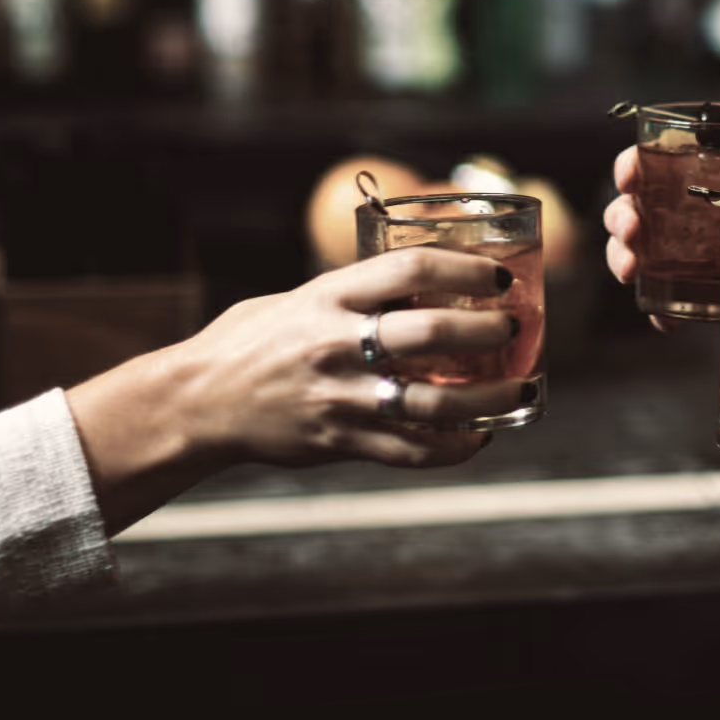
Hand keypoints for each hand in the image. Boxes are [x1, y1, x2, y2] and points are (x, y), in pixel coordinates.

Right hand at [158, 248, 525, 470]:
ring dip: (488, 399)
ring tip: (521, 390)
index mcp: (330, 295)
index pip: (411, 268)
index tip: (498, 277)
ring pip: (432, 403)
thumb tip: (426, 280)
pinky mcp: (339, 442)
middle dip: (485, 330)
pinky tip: (481, 436)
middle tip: (514, 327)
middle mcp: (337, 343)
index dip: (464, 270)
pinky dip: (454, 447)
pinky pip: (411, 451)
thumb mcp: (304, 297)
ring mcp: (340, 397)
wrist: (199, 401)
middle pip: (429, 333)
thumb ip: (359, 291)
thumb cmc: (255, 339)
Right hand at [603, 148, 719, 330]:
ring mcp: (701, 256)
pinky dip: (659, 308)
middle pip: (641, 206)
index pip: (665, 162)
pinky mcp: (710, 297)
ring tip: (631, 270)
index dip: (636, 164)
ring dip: (624, 256)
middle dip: (622, 215)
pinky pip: (671, 300)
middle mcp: (703, 215)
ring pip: (642, 250)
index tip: (630, 177)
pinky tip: (665, 321)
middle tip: (632, 230)